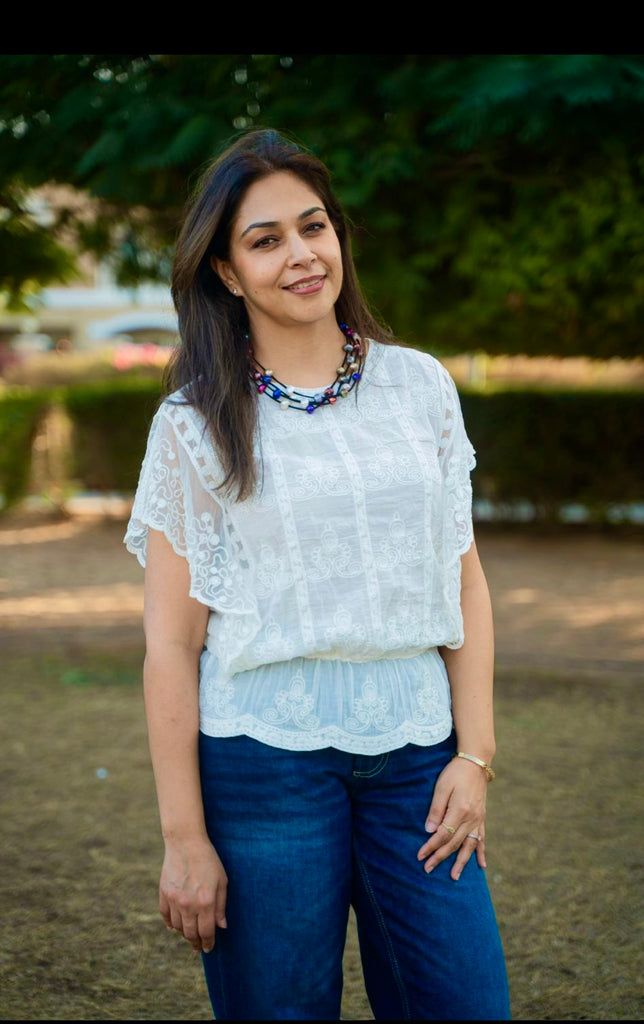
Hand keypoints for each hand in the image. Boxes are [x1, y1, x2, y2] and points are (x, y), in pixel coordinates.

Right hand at [159, 835, 227, 952]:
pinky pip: (165, 916)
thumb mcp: (222, 881)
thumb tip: (222, 926)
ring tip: (189, 935)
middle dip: (196, 943)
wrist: (186, 843)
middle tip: (198, 947)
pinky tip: (174, 927)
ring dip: (184, 934)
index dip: (208, 943)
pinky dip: (170, 924)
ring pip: (177, 927)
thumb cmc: (208, 860)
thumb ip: (221, 905)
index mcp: (206, 903)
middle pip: (190, 934)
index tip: (208, 948)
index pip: (206, 932)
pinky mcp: (164, 894)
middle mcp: (189, 905)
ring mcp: (174, 900)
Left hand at [416, 756, 487, 879]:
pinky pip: (482, 838)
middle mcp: (471, 818)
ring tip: (454, 876)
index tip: (420, 855)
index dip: (431, 846)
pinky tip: (481, 865)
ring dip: (461, 862)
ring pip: (469, 845)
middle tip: (428, 869)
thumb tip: (429, 830)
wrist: (476, 762)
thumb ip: (436, 809)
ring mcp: (478, 819)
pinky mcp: (482, 817)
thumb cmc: (456, 772)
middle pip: (454, 843)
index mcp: (460, 811)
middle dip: (440, 857)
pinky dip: (481, 852)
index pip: (443, 835)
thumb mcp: (442, 787)